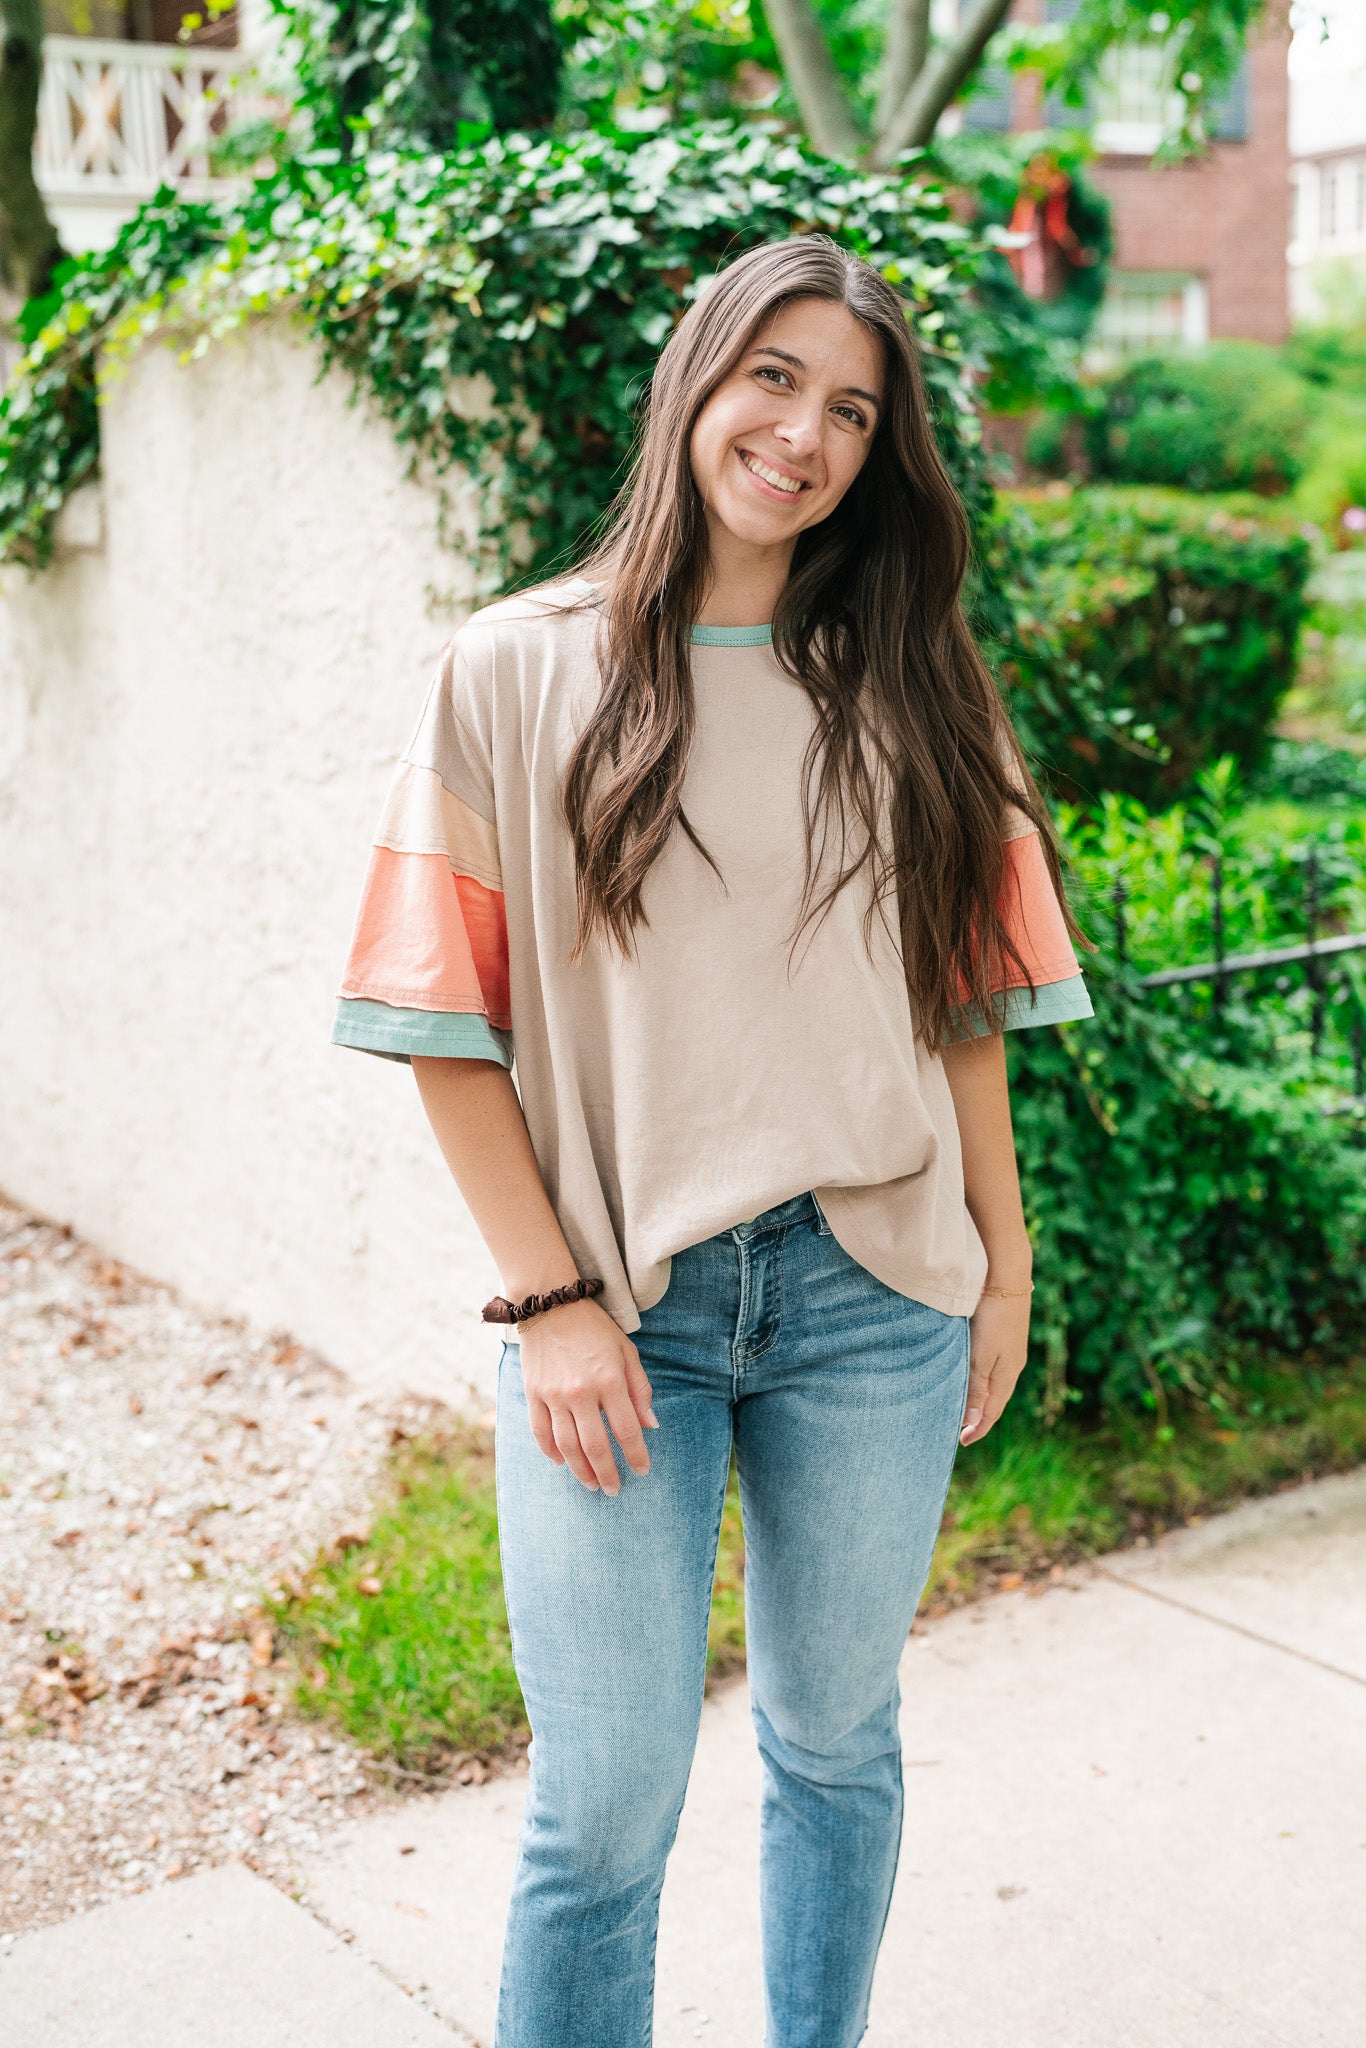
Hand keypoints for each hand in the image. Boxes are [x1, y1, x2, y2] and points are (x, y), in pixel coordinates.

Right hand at [518, 1297, 657, 1493]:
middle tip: (614, 1490)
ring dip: (580, 1470)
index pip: (626, 1429)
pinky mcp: (533, 1393)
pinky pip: (540, 1431)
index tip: (642, 1471)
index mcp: (608, 1380)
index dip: (636, 1455)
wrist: (550, 1303)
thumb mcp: (626, 1351)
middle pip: (595, 1446)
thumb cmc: (594, 1327)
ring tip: (591, 1484)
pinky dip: (550, 1452)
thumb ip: (640, 1388)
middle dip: (607, 1473)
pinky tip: (561, 1463)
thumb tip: (651, 1425)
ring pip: (567, 1446)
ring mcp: (553, 1395)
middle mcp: (580, 1392)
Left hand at [959, 1288, 1030, 1446]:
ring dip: (981, 1398)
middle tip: (961, 1429)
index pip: (992, 1411)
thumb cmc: (992, 1316)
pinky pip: (994, 1368)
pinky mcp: (1006, 1336)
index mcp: (1007, 1374)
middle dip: (980, 1417)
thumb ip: (977, 1387)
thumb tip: (974, 1421)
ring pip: (995, 1384)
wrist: (1007, 1276)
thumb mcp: (981, 1355)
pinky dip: (982, 1380)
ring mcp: (1011, 1351)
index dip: (978, 1428)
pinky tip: (973, 1375)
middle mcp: (1012, 1366)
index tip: (962, 1442)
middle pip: (996, 1400)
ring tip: (966, 1407)